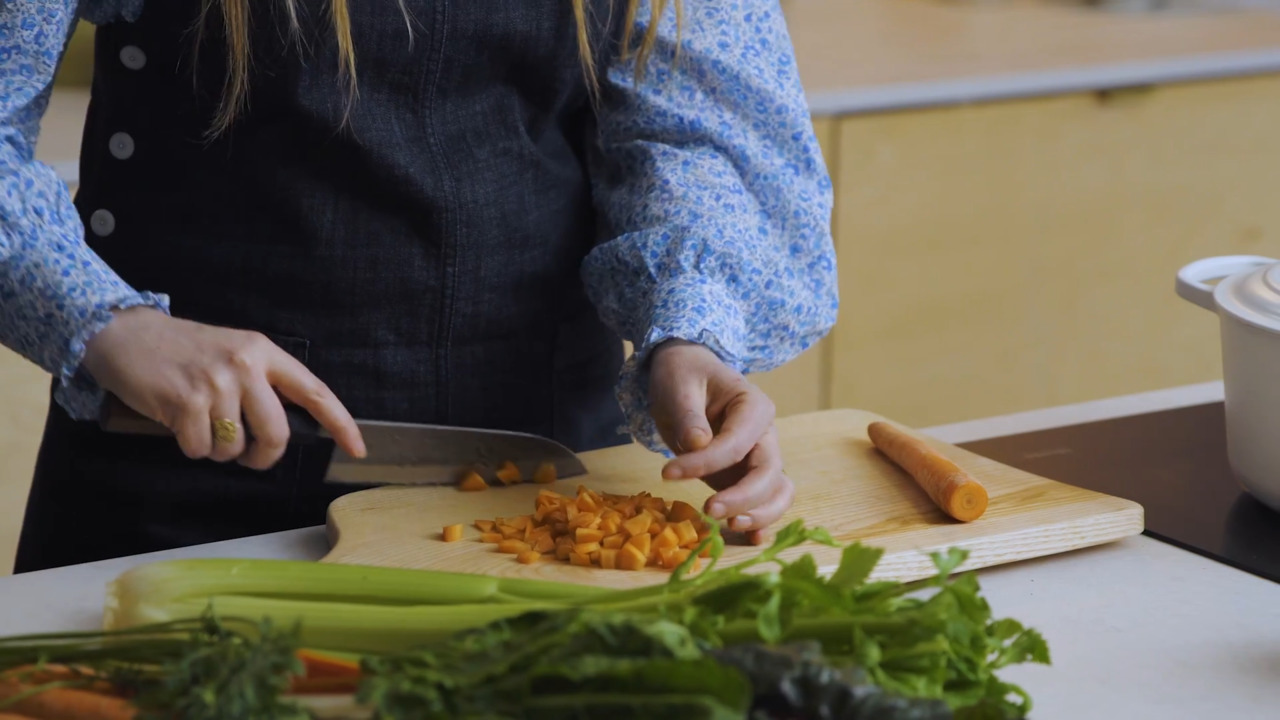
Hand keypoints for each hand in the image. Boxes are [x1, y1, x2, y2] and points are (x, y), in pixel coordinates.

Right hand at [82, 307, 365, 468]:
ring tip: (200, 424)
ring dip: (217, 449)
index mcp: (264, 352)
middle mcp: (245, 365)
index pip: (315, 392)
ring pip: (234, 446)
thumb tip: (283, 430)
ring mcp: (215, 383)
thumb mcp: (234, 353)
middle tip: (248, 457)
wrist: (125, 334)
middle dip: (263, 456)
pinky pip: (200, 449)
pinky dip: (189, 446)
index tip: (357, 449)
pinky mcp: (185, 402)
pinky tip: (178, 423)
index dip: (341, 424)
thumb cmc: (184, 351)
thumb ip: (263, 384)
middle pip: (276, 433)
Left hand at [647, 340, 793, 543]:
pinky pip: (766, 502)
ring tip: (729, 527)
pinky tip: (750, 541)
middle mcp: (765, 434)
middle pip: (769, 473)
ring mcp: (760, 458)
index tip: (668, 473)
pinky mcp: (746, 477)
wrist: (686, 377)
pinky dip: (763, 522)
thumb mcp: (679, 385)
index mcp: (754, 406)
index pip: (738, 442)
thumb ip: (688, 414)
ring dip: (759, 514)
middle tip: (708, 511)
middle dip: (742, 497)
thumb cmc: (684, 376)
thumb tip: (698, 443)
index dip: (706, 462)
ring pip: (777, 493)